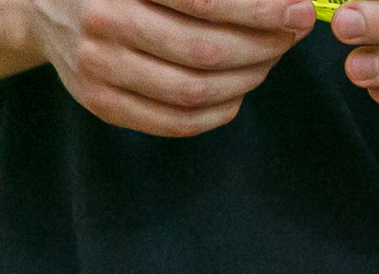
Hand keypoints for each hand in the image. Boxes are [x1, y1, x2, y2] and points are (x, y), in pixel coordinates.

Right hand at [7, 0, 309, 134]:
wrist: (42, 3)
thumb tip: (277, 0)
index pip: (204, 0)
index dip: (260, 10)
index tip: (301, 12)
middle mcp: (101, 22)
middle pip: (206, 52)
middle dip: (263, 47)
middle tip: (289, 37)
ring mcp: (96, 67)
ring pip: (196, 91)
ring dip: (248, 80)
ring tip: (266, 60)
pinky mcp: (101, 103)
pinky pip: (178, 121)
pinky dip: (222, 111)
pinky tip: (238, 91)